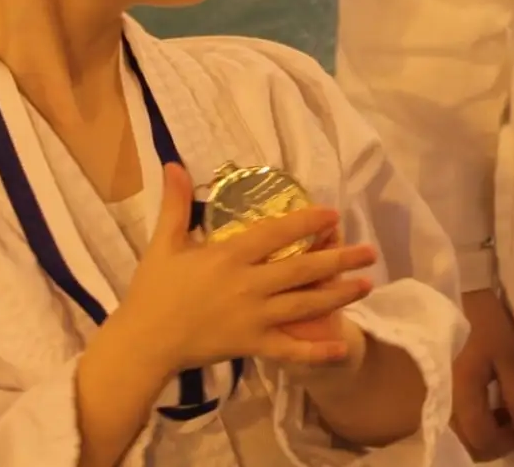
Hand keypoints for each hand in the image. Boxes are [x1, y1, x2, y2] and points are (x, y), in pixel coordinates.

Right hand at [111, 164, 378, 376]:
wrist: (143, 343)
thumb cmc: (153, 292)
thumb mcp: (163, 243)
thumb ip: (176, 204)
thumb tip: (175, 164)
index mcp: (229, 256)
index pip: (276, 233)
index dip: (307, 222)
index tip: (333, 214)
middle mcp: (248, 285)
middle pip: (302, 270)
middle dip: (340, 259)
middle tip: (370, 251)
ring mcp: (253, 318)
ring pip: (305, 305)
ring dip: (338, 295)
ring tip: (366, 284)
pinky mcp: (251, 345)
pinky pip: (290, 349)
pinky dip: (317, 349)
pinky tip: (342, 346)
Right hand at [451, 288, 513, 460]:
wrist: (458, 299)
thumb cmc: (487, 324)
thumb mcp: (512, 357)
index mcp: (460, 394)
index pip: (482, 439)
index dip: (508, 441)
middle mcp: (441, 404)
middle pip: (468, 446)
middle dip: (497, 443)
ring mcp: (435, 401)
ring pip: (461, 438)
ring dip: (486, 435)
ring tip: (505, 413)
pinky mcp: (435, 396)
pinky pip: (455, 425)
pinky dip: (475, 426)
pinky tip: (489, 407)